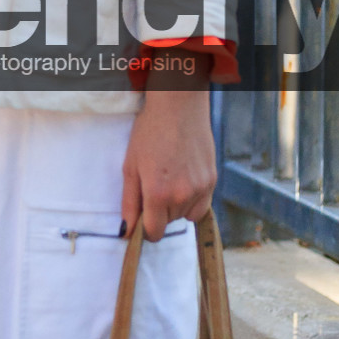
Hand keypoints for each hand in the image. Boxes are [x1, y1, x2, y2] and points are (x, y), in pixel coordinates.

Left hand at [121, 88, 217, 240]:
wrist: (179, 106)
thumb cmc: (149, 133)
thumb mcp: (131, 167)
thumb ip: (129, 203)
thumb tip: (126, 232)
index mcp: (158, 193)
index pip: (154, 232)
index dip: (145, 229)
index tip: (142, 218)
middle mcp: (182, 195)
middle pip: (169, 223)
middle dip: (159, 212)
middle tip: (154, 184)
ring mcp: (200, 189)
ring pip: (185, 215)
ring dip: (176, 207)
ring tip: (170, 179)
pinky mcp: (212, 181)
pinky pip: (201, 206)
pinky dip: (192, 200)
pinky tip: (184, 179)